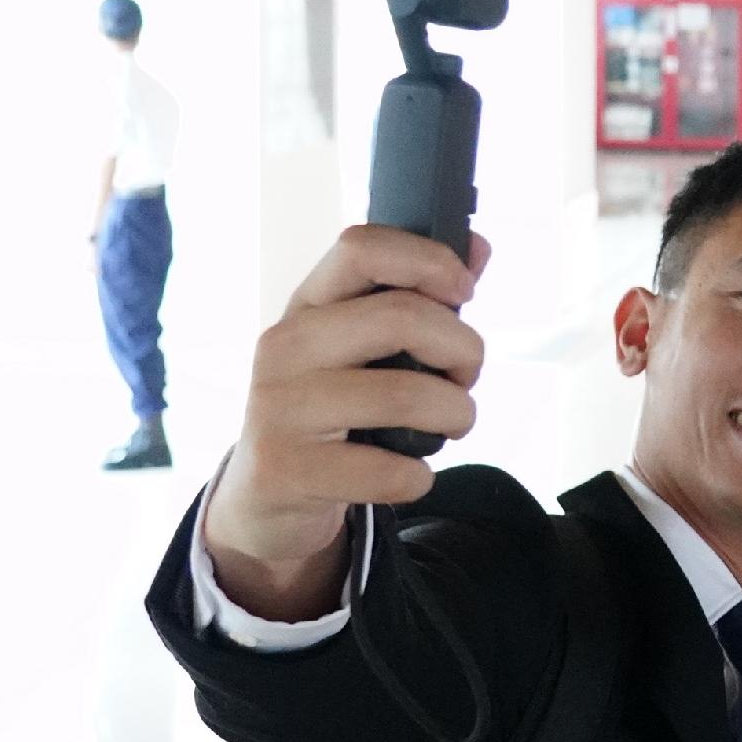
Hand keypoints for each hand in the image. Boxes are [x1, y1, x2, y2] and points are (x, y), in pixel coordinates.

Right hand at [209, 225, 493, 609]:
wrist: (264, 492)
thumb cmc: (331, 407)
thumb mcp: (359, 347)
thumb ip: (418, 299)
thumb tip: (477, 248)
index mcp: (307, 305)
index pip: (362, 249)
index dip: (428, 260)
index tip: (464, 290)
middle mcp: (285, 347)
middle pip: (401, 318)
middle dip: (462, 348)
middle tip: (465, 377)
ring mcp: (280, 407)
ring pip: (405, 395)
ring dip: (455, 413)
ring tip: (452, 423)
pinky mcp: (287, 469)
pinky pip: (387, 470)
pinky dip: (419, 475)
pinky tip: (412, 473)